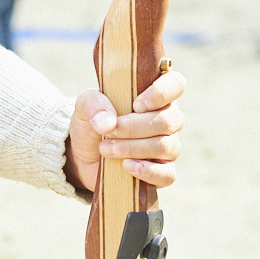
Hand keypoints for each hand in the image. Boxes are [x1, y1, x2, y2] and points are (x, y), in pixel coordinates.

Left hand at [64, 67, 184, 194]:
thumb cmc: (93, 122)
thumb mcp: (85, 106)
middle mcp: (168, 119)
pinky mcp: (162, 171)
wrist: (84, 154)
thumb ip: (94, 104)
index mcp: (155, 95)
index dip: (161, 93)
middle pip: (168, 121)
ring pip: (166, 146)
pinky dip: (147, 171)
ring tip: (105, 149)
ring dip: (133, 148)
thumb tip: (108, 122)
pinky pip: (168, 174)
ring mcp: (168, 146)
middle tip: (108, 131)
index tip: (136, 105)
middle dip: (134, 127)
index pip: (175, 84)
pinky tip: (126, 166)